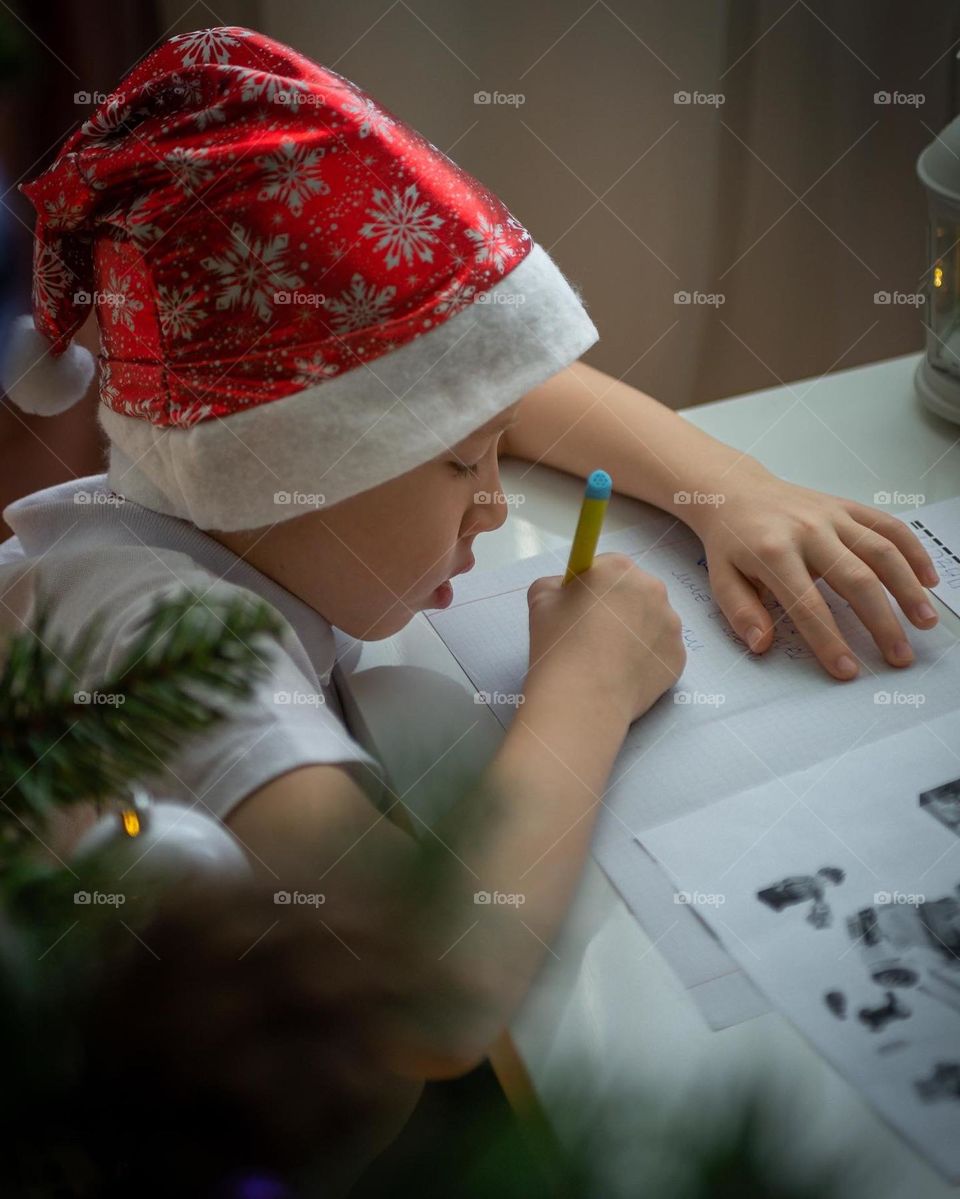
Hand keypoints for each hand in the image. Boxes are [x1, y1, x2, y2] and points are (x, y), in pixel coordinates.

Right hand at [526, 552, 686, 721]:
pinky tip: (623, 675)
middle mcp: (653, 589)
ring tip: (609, 660)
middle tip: (594, 636)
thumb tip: (565, 590)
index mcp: (619, 568)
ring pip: (651, 622)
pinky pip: (660, 652)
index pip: (608, 568)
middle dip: (619, 608)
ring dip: (635, 633)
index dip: (593, 588)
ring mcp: (671, 625)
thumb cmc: (559, 643)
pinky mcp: (678, 657)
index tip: (582, 608)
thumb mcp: (540, 599)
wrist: (584, 697)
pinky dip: (645, 661)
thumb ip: (555, 585)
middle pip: (635, 592)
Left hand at [685, 461, 939, 679]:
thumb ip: (741, 612)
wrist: (736, 491)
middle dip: (882, 622)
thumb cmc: (731, 541)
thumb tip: (762, 644)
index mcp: (772, 552)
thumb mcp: (721, 579)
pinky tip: (928, 579)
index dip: (829, 640)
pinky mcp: (847, 506)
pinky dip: (913, 550)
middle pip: (855, 580)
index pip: (807, 605)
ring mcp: (831, 516)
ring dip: (908, 588)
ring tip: (926, 621)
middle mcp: (807, 531)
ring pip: (880, 551)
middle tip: (900, 656)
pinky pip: (888, 525)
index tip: (847, 670)